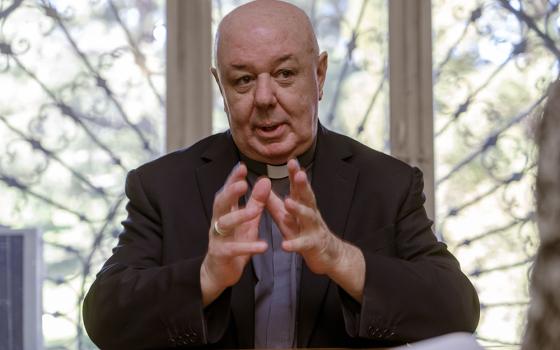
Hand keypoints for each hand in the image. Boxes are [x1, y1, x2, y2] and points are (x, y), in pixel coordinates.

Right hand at [200, 163, 270, 305]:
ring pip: (225, 225)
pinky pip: (234, 249)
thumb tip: (265, 179)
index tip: (241, 166)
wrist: (219, 272)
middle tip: (242, 183)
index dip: (233, 179)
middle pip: (221, 204)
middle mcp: (218, 222)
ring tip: (256, 211)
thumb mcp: (248, 221)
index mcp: (225, 211)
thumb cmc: (235, 241)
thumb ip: (256, 202)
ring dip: (240, 217)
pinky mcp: (221, 254)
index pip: (227, 191)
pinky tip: (262, 246)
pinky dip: (248, 247)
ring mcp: (217, 238)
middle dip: (230, 192)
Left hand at [266, 159, 343, 274]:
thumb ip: (274, 203)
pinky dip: (294, 244)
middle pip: (307, 197)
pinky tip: (285, 245)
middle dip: (302, 185)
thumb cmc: (304, 233)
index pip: (298, 187)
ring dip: (298, 209)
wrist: (329, 255)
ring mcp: (313, 229)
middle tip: (299, 172)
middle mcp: (310, 214)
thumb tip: (262, 185)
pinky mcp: (312, 246)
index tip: (291, 160)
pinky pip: (303, 244)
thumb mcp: (287, 218)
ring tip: (288, 201)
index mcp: (303, 206)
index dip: (295, 174)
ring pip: (308, 217)